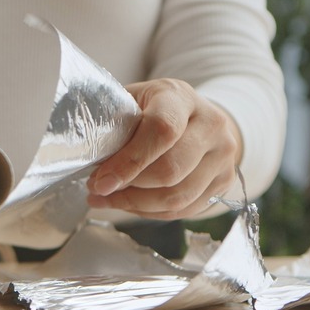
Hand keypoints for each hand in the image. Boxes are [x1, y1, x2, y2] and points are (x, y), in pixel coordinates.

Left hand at [86, 78, 241, 219]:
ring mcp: (223, 156)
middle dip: (128, 186)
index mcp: (181, 97)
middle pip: (170, 170)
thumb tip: (85, 151)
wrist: (200, 118)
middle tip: (97, 188)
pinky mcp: (224, 182)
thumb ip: (114, 121)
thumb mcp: (134, 101)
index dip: (129, 161)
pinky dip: (150, 212)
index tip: (100, 180)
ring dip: (135, 204)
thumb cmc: (156, 109)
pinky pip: (183, 209)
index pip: (162, 130)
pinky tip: (128, 204)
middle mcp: (211, 124)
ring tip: (107, 199)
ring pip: (176, 196)